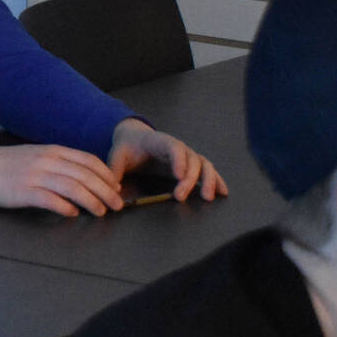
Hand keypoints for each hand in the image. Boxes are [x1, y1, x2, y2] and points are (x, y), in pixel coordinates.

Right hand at [0, 142, 123, 216]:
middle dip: (106, 191)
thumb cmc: (5, 165)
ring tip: (101, 212)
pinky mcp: (23, 191)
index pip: (87, 160)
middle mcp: (46, 161)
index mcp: (51, 151)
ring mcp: (35, 176)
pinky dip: (65, 207)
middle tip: (118, 205)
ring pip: (73, 187)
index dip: (106, 175)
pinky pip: (50, 199)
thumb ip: (57, 164)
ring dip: (91, 200)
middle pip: (85, 175)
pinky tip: (73, 213)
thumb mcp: (34, 156)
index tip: (116, 187)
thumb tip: (81, 178)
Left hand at [107, 118, 227, 202]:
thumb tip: (112, 189)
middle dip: (189, 179)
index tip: (178, 176)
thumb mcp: (117, 155)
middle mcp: (178, 147)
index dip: (179, 160)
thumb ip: (114, 169)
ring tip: (208, 198)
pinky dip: (217, 180)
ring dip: (209, 180)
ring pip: (204, 165)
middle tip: (180, 196)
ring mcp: (187, 156)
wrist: (134, 139)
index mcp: (159, 141)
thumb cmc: (127, 147)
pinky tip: (223, 192)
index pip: (174, 147)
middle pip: (191, 159)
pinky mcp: (191, 166)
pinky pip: (207, 170)